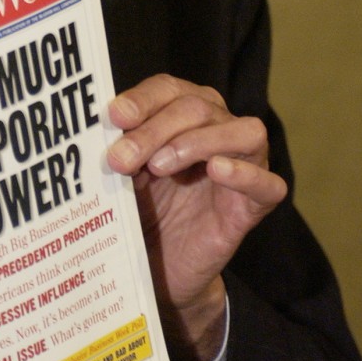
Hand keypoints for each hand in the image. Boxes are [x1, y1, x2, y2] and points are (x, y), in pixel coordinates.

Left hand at [106, 75, 286, 360]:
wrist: (156, 271)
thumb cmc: (140, 210)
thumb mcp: (123, 175)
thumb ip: (118, 149)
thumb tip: (92, 128)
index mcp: (183, 113)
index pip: (168, 88)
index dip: (142, 99)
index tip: (113, 117)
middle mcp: (218, 129)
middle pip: (197, 107)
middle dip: (154, 128)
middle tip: (120, 158)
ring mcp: (243, 165)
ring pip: (242, 131)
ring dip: (197, 141)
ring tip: (159, 165)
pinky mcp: (254, 207)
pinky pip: (268, 184)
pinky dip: (245, 173)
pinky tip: (216, 170)